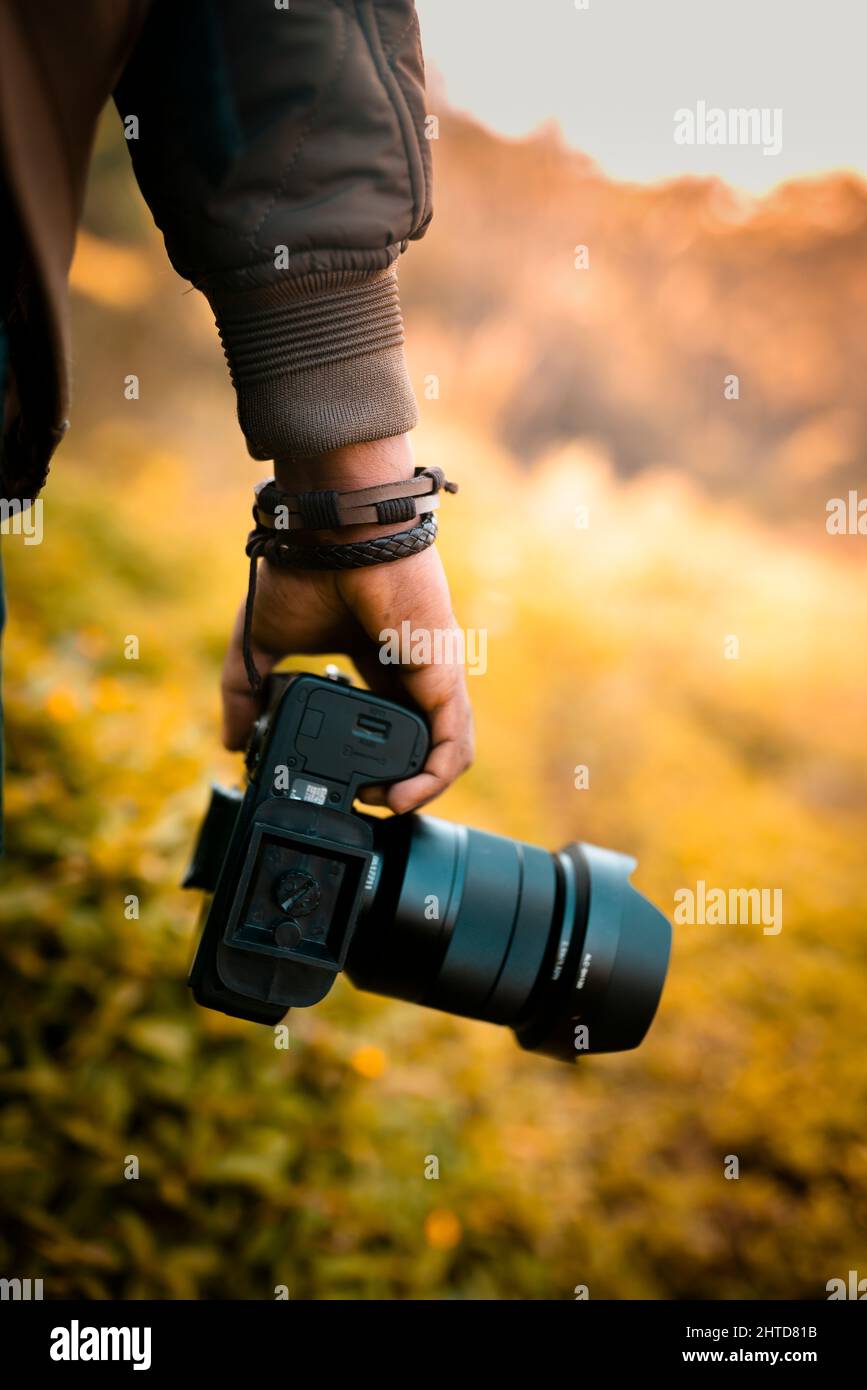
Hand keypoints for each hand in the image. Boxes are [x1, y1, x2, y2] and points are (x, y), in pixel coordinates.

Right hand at [221, 438, 473, 812]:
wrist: (331, 529)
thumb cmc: (303, 568)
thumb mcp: (260, 643)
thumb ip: (244, 691)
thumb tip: (233, 742)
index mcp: (375, 660)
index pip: (387, 723)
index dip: (373, 762)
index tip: (343, 784)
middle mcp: (409, 670)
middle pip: (422, 742)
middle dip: (398, 784)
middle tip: (365, 802)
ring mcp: (431, 674)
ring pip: (446, 749)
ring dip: (419, 789)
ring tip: (384, 804)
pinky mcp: (441, 674)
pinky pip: (453, 741)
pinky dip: (434, 778)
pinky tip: (403, 797)